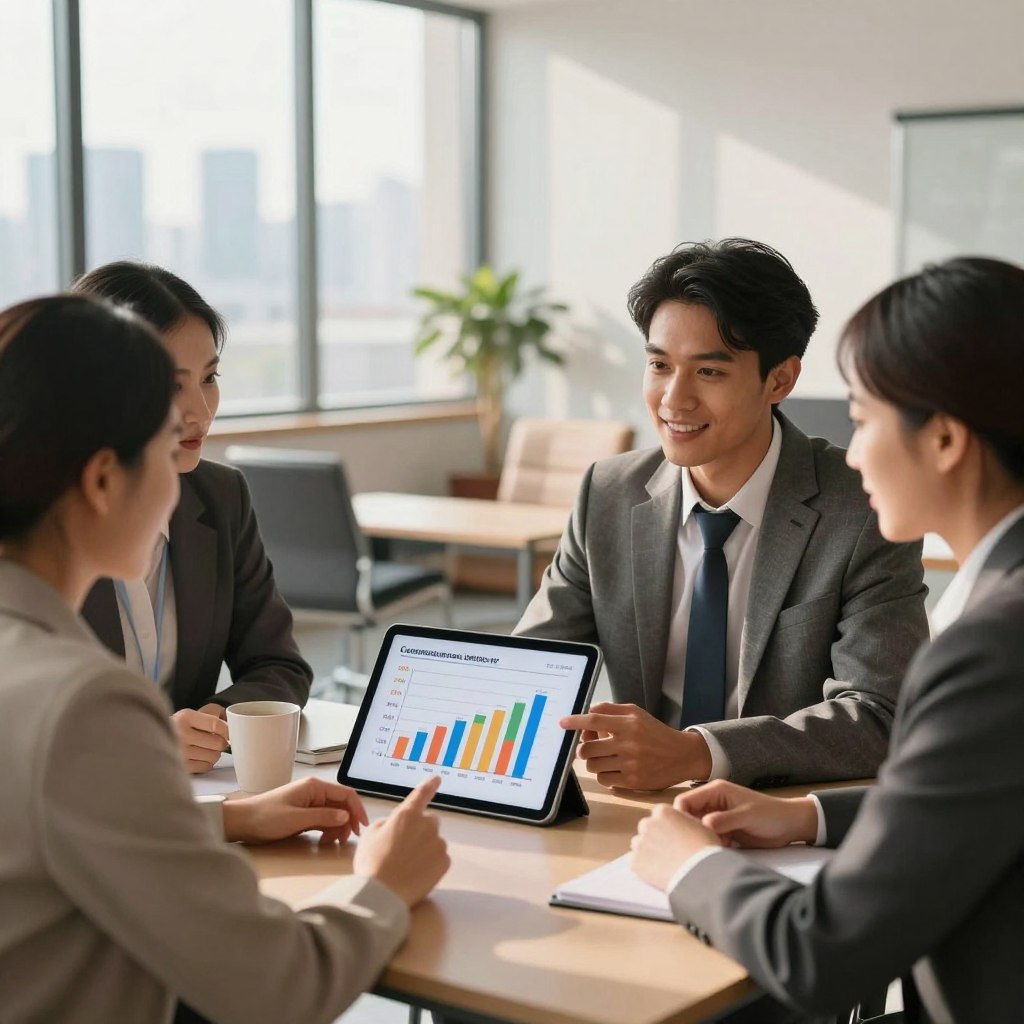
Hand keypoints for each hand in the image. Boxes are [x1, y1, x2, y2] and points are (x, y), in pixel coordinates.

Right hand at [172, 703, 228, 772]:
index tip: (227, 733)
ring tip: (204, 749)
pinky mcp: (181, 767)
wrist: (152, 741)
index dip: (227, 730)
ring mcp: (180, 752)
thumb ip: (211, 716)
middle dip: (220, 743)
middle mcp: (181, 734)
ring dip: (214, 753)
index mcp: (185, 717)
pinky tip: (199, 757)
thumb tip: (231, 726)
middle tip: (215, 742)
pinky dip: (207, 763)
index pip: (216, 725)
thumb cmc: (177, 729)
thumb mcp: (190, 715)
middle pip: (218, 743)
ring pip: (214, 756)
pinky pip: (206, 766)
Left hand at [223, 777, 369, 844]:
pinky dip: (327, 830)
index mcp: (315, 787)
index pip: (346, 794)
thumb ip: (323, 818)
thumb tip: (346, 817)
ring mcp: (309, 802)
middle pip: (342, 805)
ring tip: (331, 842)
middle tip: (344, 839)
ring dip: (337, 828)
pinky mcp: (304, 813)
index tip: (362, 826)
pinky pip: (323, 820)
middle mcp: (314, 792)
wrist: (241, 822)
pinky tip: (323, 840)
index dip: (357, 809)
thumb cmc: (266, 817)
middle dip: (347, 822)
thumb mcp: (296, 819)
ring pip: (334, 814)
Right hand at [354, 776, 449, 907]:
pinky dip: (431, 864)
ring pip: (434, 841)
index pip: (421, 794)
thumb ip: (386, 823)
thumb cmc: (372, 864)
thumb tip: (394, 825)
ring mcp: (438, 844)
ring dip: (425, 848)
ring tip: (406, 866)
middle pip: (429, 821)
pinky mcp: (445, 862)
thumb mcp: (370, 835)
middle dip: (420, 830)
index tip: (437, 778)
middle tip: (404, 848)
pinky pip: (439, 859)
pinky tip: (415, 874)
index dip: (429, 785)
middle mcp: (427, 825)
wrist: (382, 894)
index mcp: (407, 815)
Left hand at [560, 702, 712, 789]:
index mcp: (628, 724)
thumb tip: (587, 712)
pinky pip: (604, 780)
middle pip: (588, 748)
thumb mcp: (636, 713)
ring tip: (605, 757)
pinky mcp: (632, 781)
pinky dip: (603, 774)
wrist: (682, 755)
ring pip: (593, 765)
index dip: (575, 721)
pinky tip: (613, 769)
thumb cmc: (655, 733)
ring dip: (593, 762)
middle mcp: (628, 743)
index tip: (562, 723)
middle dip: (584, 748)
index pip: (594, 720)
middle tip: (591, 746)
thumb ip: (611, 710)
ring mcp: (630, 764)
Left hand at [630, 804, 722, 890]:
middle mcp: (648, 823)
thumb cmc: (705, 850)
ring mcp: (640, 843)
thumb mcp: (699, 826)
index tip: (674, 838)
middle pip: (646, 828)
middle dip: (654, 837)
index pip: (659, 815)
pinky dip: (643, 868)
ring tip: (664, 864)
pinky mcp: (635, 861)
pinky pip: (635, 863)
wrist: (699, 872)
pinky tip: (658, 874)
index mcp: (663, 811)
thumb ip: (682, 822)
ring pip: (639, 845)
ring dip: (647, 852)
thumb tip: (679, 827)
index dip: (667, 827)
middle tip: (668, 852)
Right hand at [672, 780, 818, 848]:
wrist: (790, 826)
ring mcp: (717, 817)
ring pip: (698, 828)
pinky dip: (712, 844)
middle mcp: (712, 802)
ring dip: (703, 838)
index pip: (685, 801)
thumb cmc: (771, 815)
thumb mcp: (747, 816)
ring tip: (716, 846)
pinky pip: (709, 837)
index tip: (687, 833)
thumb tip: (704, 825)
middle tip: (702, 842)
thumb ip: (725, 820)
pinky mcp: (723, 830)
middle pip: (688, 815)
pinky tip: (724, 849)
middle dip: (691, 830)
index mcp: (715, 791)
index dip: (681, 816)